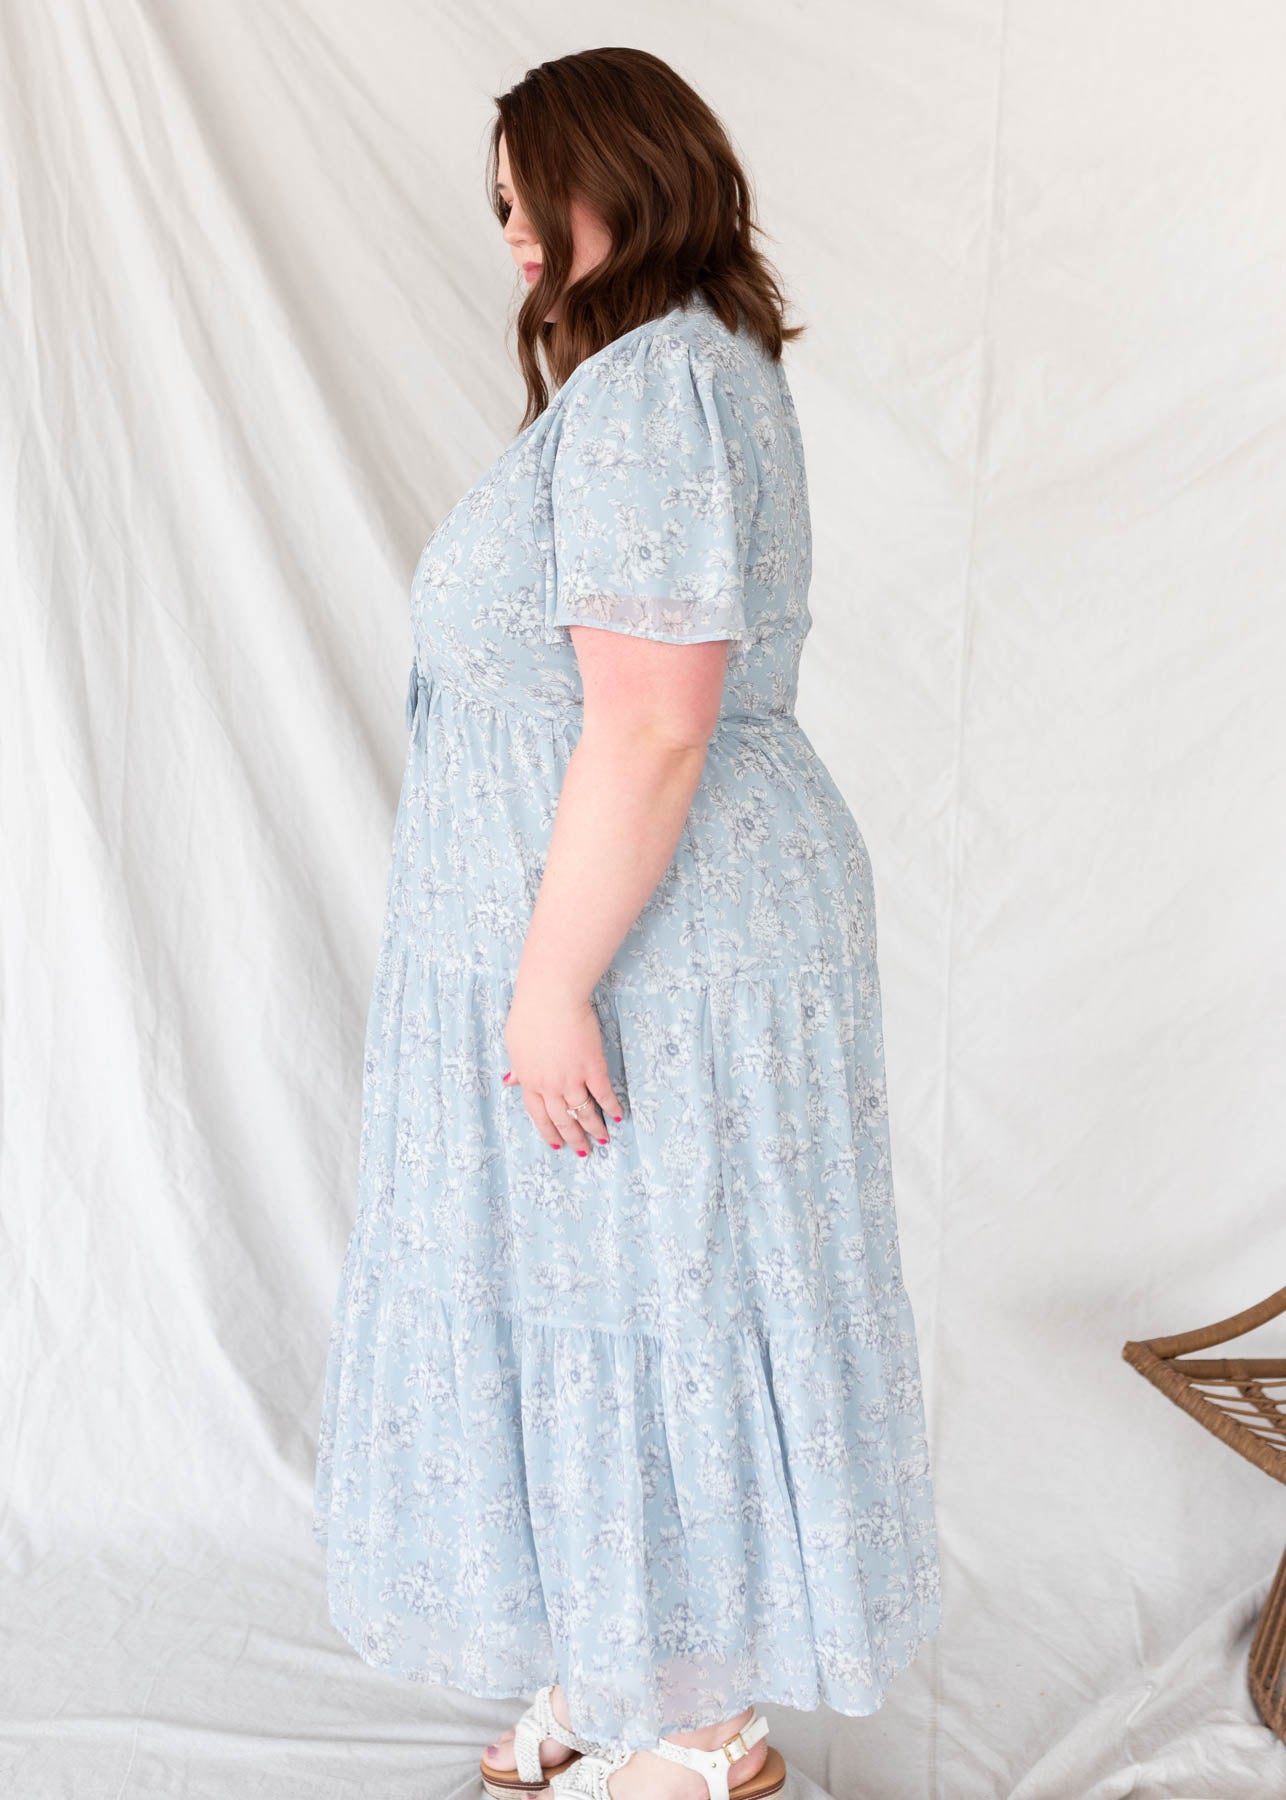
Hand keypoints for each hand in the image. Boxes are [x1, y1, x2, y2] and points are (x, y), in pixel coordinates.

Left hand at [502, 983, 623, 1154]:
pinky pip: (603, 1093)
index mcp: (529, 1080)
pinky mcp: (592, 1066)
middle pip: (562, 1119)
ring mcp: (572, 1077)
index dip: (548, 1131)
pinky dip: (611, 1106)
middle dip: (573, 1138)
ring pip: (583, 1111)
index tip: (557, 1144)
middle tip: (583, 1150)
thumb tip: (509, 1081)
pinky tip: (617, 1115)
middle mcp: (550, 1085)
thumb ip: (517, 1067)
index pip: (539, 1115)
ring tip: (602, 1139)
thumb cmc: (529, 1015)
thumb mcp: (514, 1044)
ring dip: (594, 1128)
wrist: (550, 998)